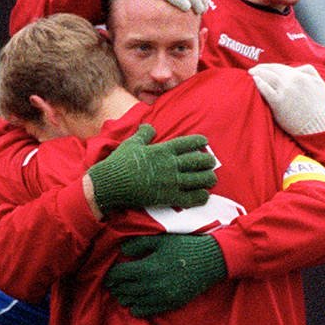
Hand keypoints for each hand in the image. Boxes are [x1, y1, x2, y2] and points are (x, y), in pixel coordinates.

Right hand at [87, 124, 216, 215]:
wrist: (112, 183)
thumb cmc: (120, 162)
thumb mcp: (132, 143)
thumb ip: (144, 134)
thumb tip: (149, 126)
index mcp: (163, 150)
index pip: (187, 143)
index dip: (198, 141)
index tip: (205, 141)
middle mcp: (171, 165)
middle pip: (197, 161)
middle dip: (207, 161)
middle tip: (212, 163)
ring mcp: (171, 182)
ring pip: (197, 179)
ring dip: (207, 179)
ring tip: (212, 179)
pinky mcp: (167, 197)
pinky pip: (189, 198)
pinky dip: (199, 197)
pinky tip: (205, 196)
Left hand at [105, 234, 225, 316]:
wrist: (211, 261)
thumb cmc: (185, 247)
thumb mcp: (161, 240)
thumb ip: (139, 244)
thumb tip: (122, 251)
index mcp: (147, 268)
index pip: (119, 275)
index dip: (111, 275)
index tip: (109, 274)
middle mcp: (151, 286)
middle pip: (123, 290)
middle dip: (116, 286)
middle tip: (114, 283)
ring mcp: (160, 298)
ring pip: (131, 303)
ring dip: (125, 297)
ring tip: (124, 292)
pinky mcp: (169, 304)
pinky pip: (145, 311)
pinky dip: (137, 307)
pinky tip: (136, 302)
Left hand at [248, 63, 324, 135]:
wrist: (317, 126)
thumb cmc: (318, 106)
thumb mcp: (320, 83)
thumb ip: (309, 71)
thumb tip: (295, 69)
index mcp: (301, 75)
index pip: (280, 67)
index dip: (269, 66)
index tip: (262, 68)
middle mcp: (292, 81)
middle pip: (272, 70)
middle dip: (261, 68)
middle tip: (252, 70)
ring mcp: (284, 91)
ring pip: (267, 77)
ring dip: (257, 73)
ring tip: (250, 74)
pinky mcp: (278, 103)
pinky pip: (266, 89)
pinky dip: (259, 83)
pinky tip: (254, 80)